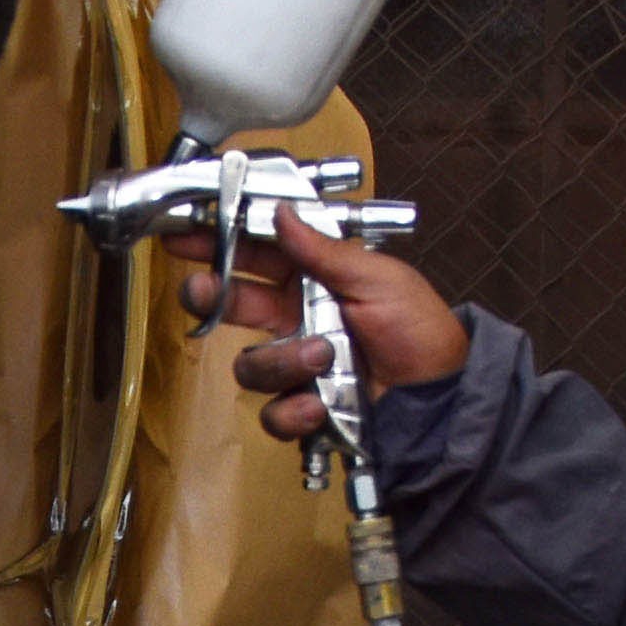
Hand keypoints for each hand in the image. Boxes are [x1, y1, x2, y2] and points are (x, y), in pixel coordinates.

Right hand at [169, 209, 465, 442]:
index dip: (218, 242)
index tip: (185, 234)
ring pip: (250, 364)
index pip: (255, 253)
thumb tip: (283, 212)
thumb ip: (325, 251)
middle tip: (202, 290)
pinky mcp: (301, 406)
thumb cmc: (419, 329)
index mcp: (313, 279)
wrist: (439, 397)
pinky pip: (271, 412)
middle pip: (233, 304)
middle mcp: (296, 318)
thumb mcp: (378, 278)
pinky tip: (317, 404)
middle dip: (211, 296)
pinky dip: (292, 410)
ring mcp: (295, 364)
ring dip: (282, 361)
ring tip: (322, 357)